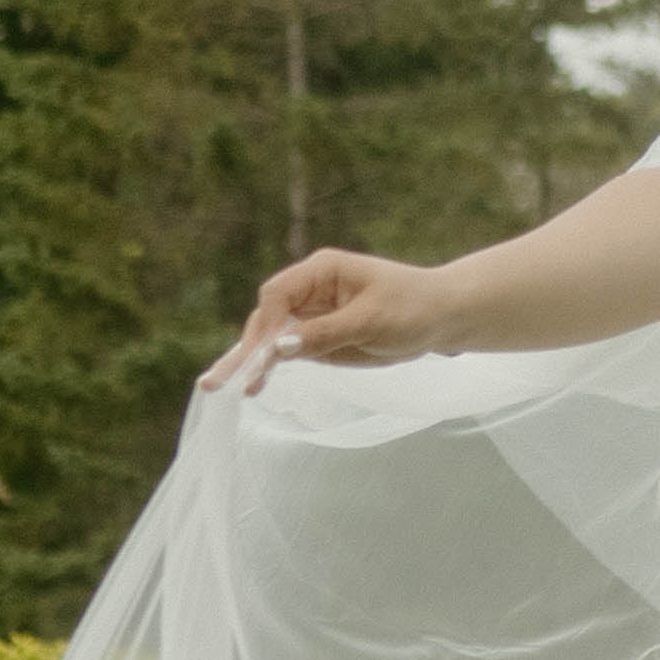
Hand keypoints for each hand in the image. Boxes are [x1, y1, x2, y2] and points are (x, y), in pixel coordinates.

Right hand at [205, 246, 455, 394]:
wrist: (443, 318)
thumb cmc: (412, 309)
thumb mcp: (370, 322)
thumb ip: (324, 334)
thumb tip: (277, 347)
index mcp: (322, 270)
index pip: (278, 295)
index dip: (265, 326)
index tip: (261, 357)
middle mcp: (311, 289)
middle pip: (266, 316)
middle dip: (244, 348)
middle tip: (217, 381)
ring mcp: (313, 314)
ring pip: (270, 337)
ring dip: (249, 361)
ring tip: (222, 388)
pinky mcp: (319, 337)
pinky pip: (286, 351)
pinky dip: (269, 367)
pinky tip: (252, 386)